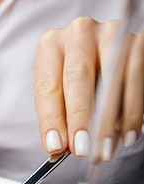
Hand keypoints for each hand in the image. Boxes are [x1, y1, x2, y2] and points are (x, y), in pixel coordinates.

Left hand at [34, 16, 143, 158]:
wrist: (111, 54)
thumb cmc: (80, 78)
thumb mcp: (64, 91)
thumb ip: (61, 116)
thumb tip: (61, 149)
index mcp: (51, 45)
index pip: (48, 86)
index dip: (51, 118)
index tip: (55, 145)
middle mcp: (79, 34)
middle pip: (77, 78)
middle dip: (79, 119)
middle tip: (81, 149)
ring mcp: (110, 34)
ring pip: (111, 80)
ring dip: (108, 121)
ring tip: (104, 149)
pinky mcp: (136, 42)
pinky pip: (135, 79)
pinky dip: (132, 112)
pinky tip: (128, 135)